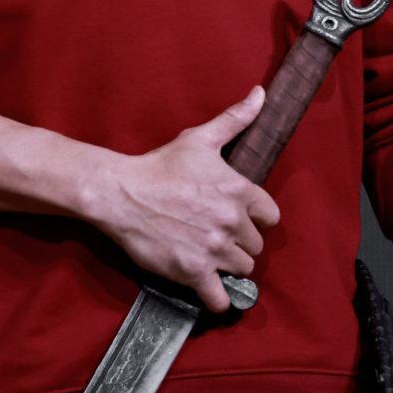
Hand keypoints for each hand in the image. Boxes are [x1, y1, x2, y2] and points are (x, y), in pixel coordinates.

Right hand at [87, 86, 279, 312]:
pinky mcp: (194, 272)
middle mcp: (231, 221)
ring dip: (228, 265)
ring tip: (209, 256)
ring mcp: (214, 249)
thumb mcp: (200, 138)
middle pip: (255, 245)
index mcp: (239, 190)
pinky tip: (210, 288)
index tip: (236, 215)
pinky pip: (221, 299)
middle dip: (239, 241)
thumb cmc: (161, 164)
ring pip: (242, 269)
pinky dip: (219, 298)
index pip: (270, 216)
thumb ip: (235, 118)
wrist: (122, 193)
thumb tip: (261, 93)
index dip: (254, 217)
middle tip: (216, 235)